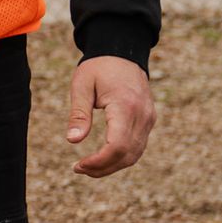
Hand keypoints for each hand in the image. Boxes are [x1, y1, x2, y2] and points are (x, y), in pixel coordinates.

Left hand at [67, 56, 154, 177]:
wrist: (123, 53)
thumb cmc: (99, 68)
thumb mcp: (82, 86)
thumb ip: (79, 114)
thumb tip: (72, 140)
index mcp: (125, 106)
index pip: (117, 145)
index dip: (99, 161)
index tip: (79, 165)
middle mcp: (143, 115)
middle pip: (127, 155)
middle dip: (103, 168)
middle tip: (78, 169)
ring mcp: (149, 119)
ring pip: (134, 154)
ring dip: (112, 166)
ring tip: (88, 167)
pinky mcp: (149, 121)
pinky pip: (138, 146)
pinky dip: (121, 157)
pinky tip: (103, 158)